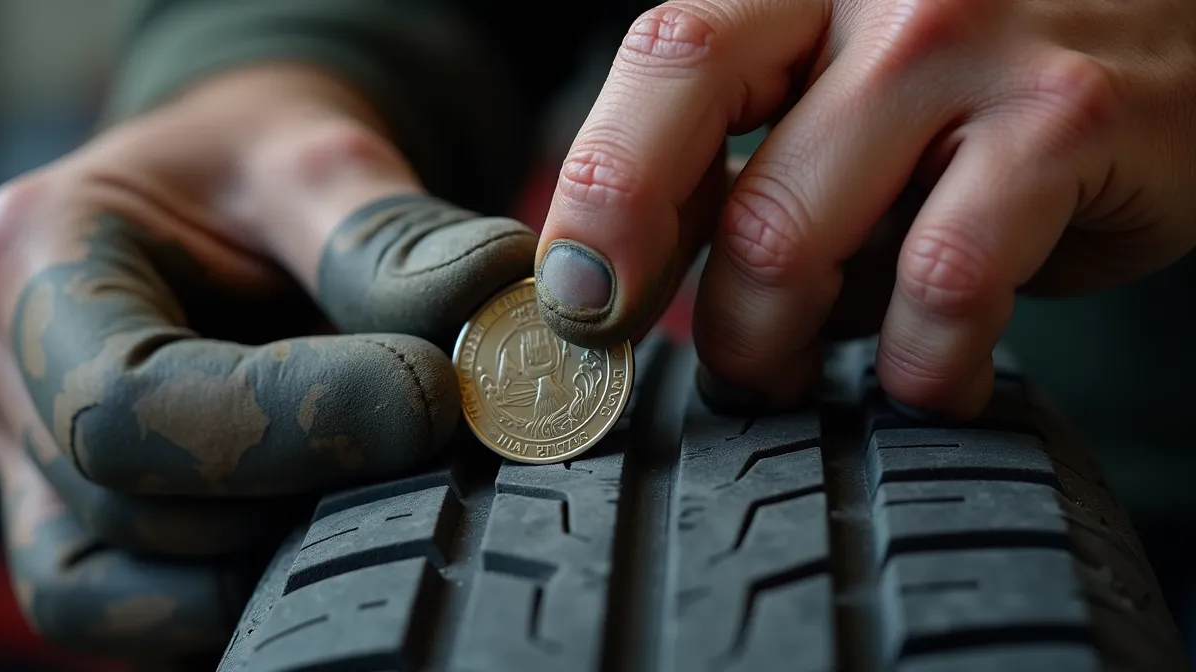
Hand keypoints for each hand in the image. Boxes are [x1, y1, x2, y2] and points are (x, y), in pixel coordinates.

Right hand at [0, 63, 535, 662]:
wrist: (228, 191)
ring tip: (374, 492)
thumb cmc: (259, 163)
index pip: (129, 403)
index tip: (431, 396)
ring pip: (120, 590)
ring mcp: (26, 456)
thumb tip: (488, 310)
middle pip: (131, 509)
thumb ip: (389, 237)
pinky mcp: (72, 518)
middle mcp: (4, 368)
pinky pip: (132, 610)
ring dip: (267, 565)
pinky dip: (235, 598)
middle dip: (301, 495)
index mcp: (38, 254)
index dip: (294, 424)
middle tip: (432, 452)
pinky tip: (327, 537)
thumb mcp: (320, 157)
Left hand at [534, 0, 1195, 417]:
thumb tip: (664, 288)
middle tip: (655, 347)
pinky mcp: (1067, 119)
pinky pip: (942, 280)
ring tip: (789, 377)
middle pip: (693, 120)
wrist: (1192, 29)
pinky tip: (925, 378)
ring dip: (769, 341)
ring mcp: (970, 45)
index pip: (664, 58)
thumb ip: (776, 157)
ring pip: (793, 228)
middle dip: (648, 269)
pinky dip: (917, 361)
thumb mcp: (870, 80)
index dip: (598, 186)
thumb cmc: (1003, 76)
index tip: (573, 295)